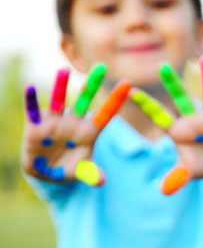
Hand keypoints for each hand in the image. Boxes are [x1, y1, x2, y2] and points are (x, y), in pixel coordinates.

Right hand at [21, 64, 128, 185]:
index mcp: (90, 131)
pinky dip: (30, 102)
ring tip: (64, 71)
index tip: (128, 83)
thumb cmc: (70, 168)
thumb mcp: (82, 171)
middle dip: (92, 84)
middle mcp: (74, 122)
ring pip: (59, 101)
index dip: (116, 99)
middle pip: (85, 101)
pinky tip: (29, 89)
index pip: (106, 113)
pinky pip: (32, 112)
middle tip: (101, 66)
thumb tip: (101, 181)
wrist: (47, 172)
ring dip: (61, 87)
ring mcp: (55, 122)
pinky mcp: (36, 126)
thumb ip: (91, 173)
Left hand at [129, 57, 202, 193]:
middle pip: (181, 99)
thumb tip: (162, 190)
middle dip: (172, 84)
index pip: (159, 116)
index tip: (128, 90)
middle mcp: (194, 120)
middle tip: (161, 66)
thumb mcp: (192, 170)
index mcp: (179, 132)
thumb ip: (178, 177)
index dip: (145, 104)